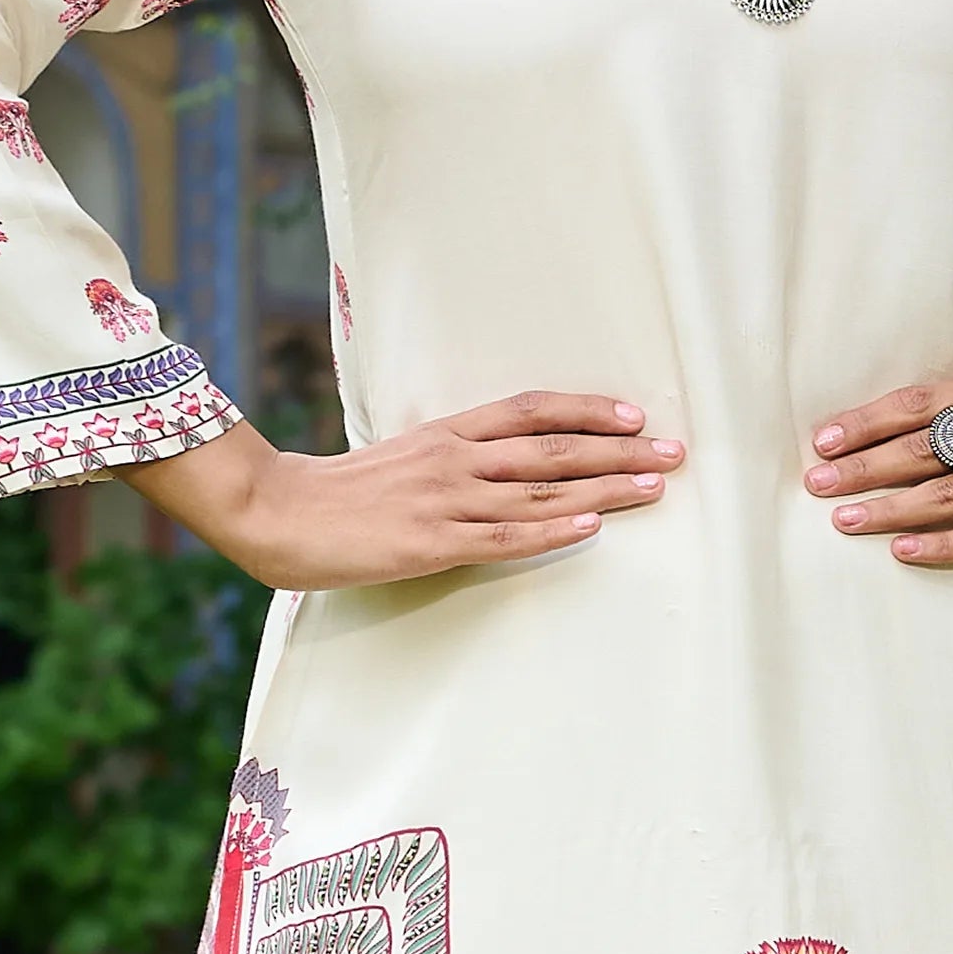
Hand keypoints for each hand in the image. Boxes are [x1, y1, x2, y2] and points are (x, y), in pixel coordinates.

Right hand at [127, 392, 682, 587]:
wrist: (278, 511)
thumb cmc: (338, 493)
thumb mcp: (400, 459)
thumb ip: (451, 459)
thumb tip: (498, 466)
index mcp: (448, 433)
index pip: (532, 410)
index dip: (587, 410)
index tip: (635, 415)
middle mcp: (456, 459)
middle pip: (553, 447)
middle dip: (620, 450)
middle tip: (674, 451)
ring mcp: (446, 501)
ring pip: (541, 491)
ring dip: (604, 489)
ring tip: (655, 487)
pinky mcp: (431, 543)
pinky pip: (503, 536)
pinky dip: (551, 531)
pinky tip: (590, 528)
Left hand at [805, 379, 952, 563]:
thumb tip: (883, 442)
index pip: (922, 402)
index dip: (869, 420)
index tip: (822, 439)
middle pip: (927, 447)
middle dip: (866, 466)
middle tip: (817, 482)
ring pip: (950, 493)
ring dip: (891, 508)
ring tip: (845, 520)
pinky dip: (941, 545)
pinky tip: (903, 551)